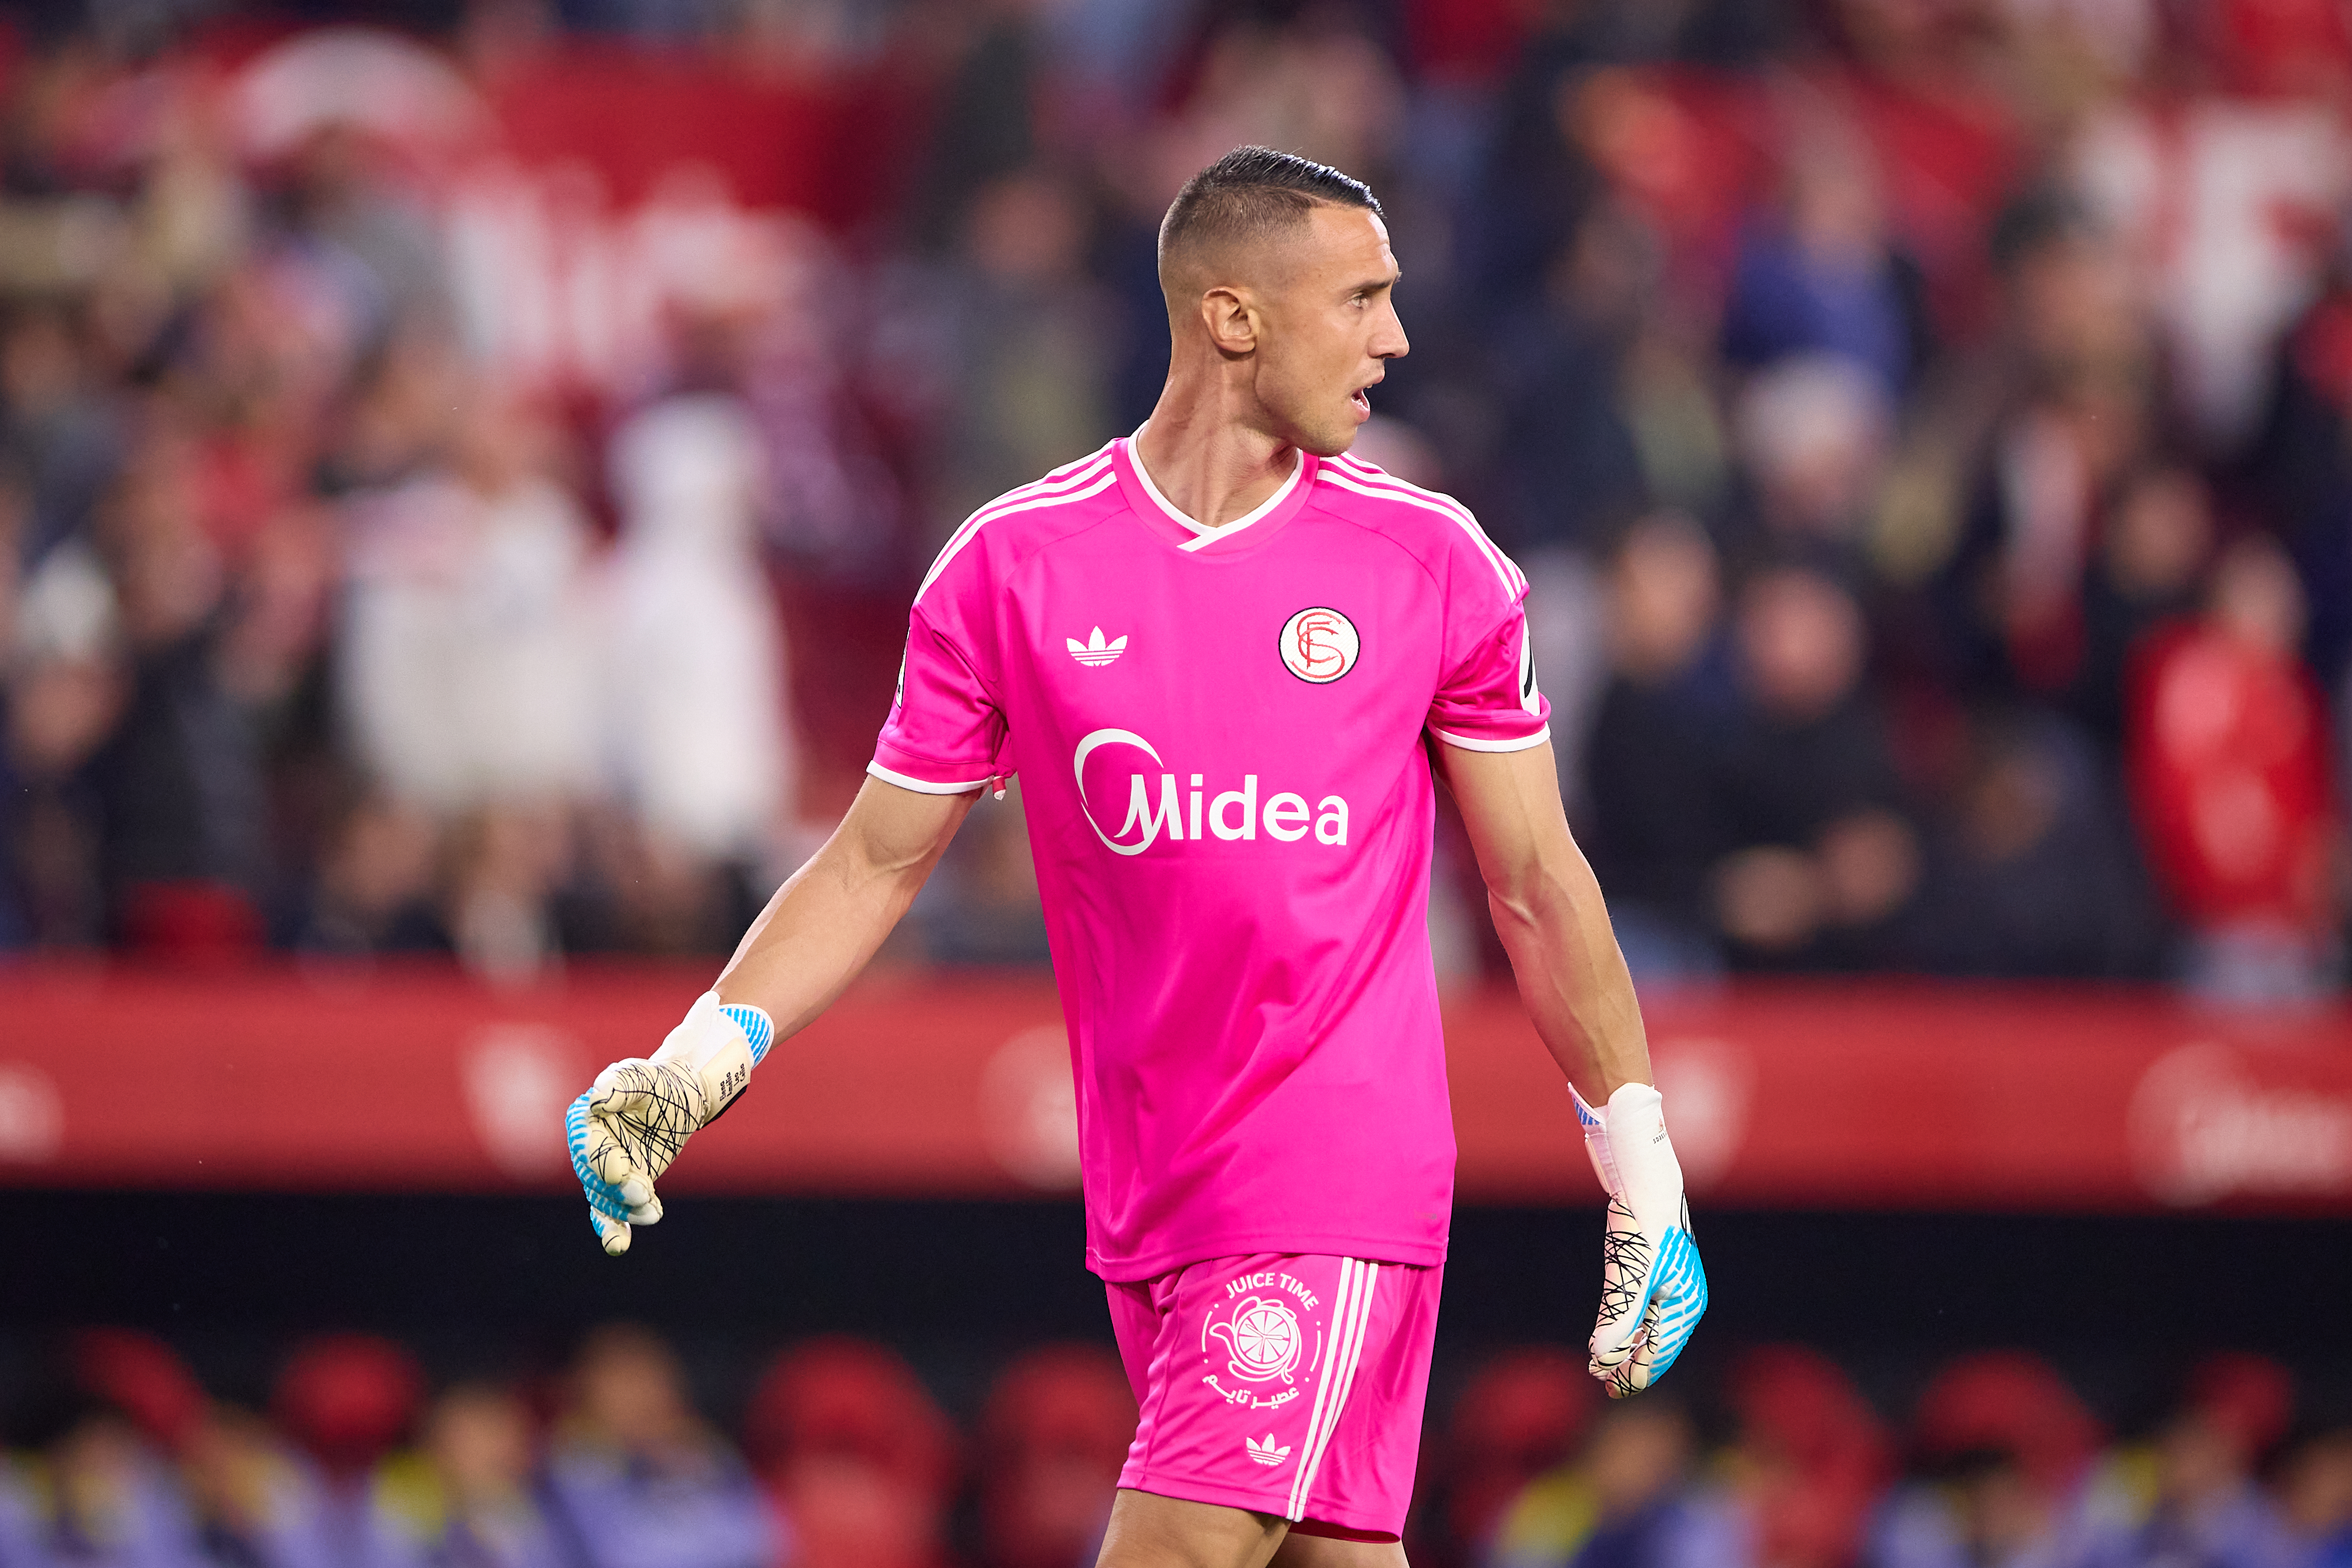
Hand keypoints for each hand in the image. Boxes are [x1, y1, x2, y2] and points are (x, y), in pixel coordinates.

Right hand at [568, 1059, 701, 1255]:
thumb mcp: (641, 1076)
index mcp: (585, 1118)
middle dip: (618, 1189)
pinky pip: (612, 1213)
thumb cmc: (657, 1083)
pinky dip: (615, 1230)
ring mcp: (606, 1171)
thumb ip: (620, 1084)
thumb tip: (598, 1094)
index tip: (620, 1170)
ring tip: (651, 1211)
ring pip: (606, 1199)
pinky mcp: (623, 1187)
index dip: (601, 1159)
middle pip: (596, 1177)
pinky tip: (618, 1245)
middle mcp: (589, 1149)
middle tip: (644, 1192)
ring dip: (626, 1210)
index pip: (586, 1144)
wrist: (680, 1099)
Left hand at [1575, 1082, 1706, 1396]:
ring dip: (1629, 1349)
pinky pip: (1648, 1311)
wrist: (1645, 1180)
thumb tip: (1601, 1359)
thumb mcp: (1627, 1276)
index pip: (1658, 1353)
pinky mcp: (1659, 1271)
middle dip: (1631, 1366)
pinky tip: (1614, 1333)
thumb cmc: (1640, 1227)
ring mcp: (1674, 1285)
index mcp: (1685, 1305)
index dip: (1632, 1374)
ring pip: (1652, 1330)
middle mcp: (1684, 1299)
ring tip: (1605, 1367)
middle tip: (1604, 1385)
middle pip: (1657, 1346)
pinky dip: (1631, 1327)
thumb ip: (1617, 1319)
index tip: (1608, 1389)